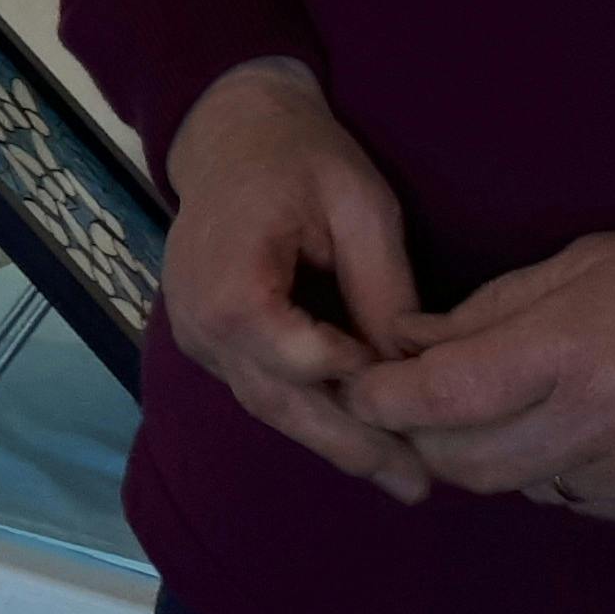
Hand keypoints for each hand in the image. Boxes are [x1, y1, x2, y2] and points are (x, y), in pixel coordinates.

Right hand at [158, 58, 433, 504]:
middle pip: (281, 402)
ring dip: (333, 441)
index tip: (417, 394)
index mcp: (230, 281)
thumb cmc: (301, 154)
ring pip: (269, 406)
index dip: (359, 385)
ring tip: (400, 475)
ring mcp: (196, 335)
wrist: (231, 128)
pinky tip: (359, 434)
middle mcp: (200, 321)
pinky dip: (309, 412)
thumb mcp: (359, 206)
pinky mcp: (206, 340)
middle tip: (419, 485)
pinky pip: (259, 387)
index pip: (299, 362)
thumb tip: (412, 371)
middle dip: (353, 445)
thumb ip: (382, 290)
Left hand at [340, 225, 614, 523]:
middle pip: (464, 462)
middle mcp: (594, 426)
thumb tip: (415, 339)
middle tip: (411, 399)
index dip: (381, 396)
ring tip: (502, 400)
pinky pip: (577, 496)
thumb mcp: (590, 260)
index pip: (441, 396)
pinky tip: (576, 420)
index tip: (358, 383)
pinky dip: (552, 464)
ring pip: (518, 485)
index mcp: (571, 351)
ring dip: (487, 451)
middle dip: (421, 435)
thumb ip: (494, 307)